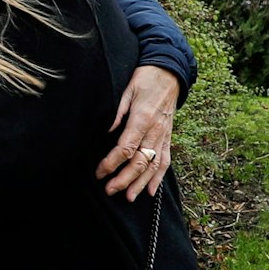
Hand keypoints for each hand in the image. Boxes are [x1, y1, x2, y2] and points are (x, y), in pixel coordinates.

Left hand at [98, 64, 178, 199]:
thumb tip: (106, 132)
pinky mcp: (168, 136)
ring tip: (129, 197)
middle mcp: (155, 130)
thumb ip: (117, 113)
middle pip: (141, 161)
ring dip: (141, 183)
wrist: (170, 72)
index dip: (112, 163)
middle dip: (124, 179)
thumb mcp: (126, 90)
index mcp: (142, 119)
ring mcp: (164, 135)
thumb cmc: (144, 79)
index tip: (99, 172)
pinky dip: (159, 177)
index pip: (126, 148)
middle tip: (109, 190)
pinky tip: (151, 191)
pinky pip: (165, 159)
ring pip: (154, 165)